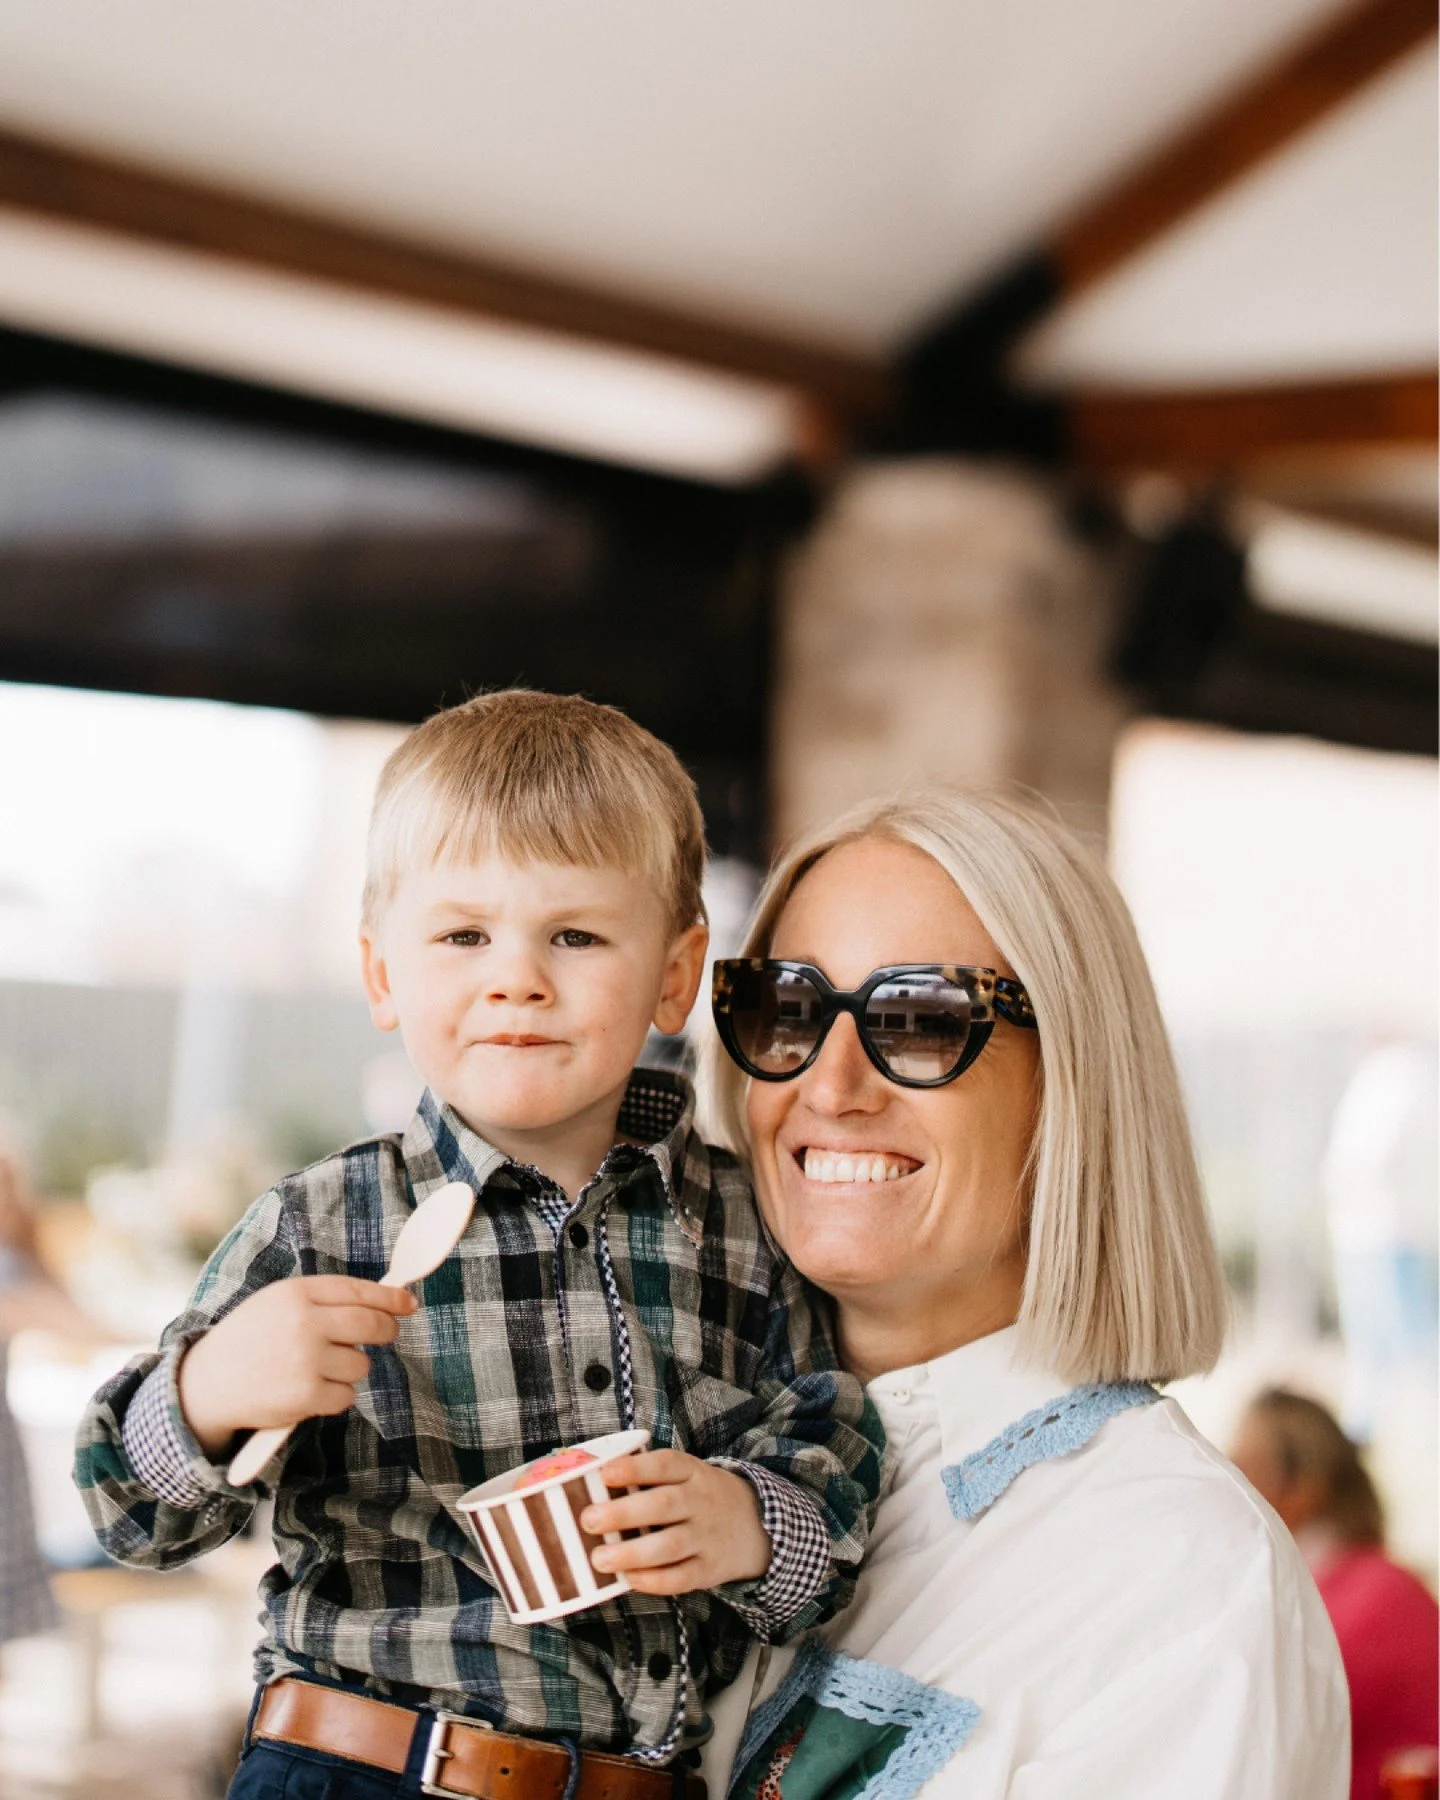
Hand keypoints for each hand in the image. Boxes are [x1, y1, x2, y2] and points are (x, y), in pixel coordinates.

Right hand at [177, 1276, 417, 1455]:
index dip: (390, 1298)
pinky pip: (346, 1396)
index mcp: (296, 1293)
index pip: (358, 1291)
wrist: (207, 1383)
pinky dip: (335, 1397)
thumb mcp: (279, 1303)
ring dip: (351, 1369)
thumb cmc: (251, 1338)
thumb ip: (324, 1300)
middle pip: (371, 1324)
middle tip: (386, 1334)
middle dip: (386, 1331)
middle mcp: (303, 1322)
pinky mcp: (305, 1395)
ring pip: (361, 1364)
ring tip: (319, 1369)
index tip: (409, 1303)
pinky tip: (309, 1391)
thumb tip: (383, 1302)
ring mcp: (305, 1359)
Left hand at [579, 1450, 770, 1594]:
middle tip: (589, 1520)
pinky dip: (654, 1581)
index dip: (634, 1468)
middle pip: (664, 1505)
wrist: (755, 1524)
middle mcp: (701, 1502)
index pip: (664, 1465)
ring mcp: (707, 1536)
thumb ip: (648, 1478)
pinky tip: (629, 1579)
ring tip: (600, 1559)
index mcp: (692, 1472)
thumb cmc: (699, 1497)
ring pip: (670, 1545)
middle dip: (624, 1513)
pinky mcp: (708, 1569)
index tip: (604, 1474)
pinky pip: (681, 1577)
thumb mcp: (686, 1475)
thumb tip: (588, 1481)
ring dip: (633, 1553)